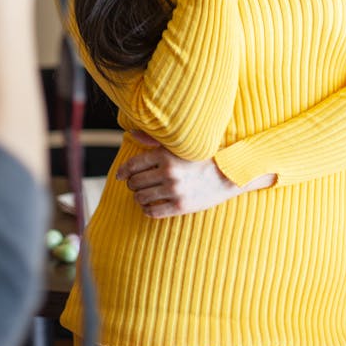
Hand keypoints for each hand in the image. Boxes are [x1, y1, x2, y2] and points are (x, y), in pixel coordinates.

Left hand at [116, 131, 274, 218]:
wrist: (226, 174)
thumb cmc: (200, 157)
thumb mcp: (177, 145)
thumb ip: (152, 140)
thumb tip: (130, 133)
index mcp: (165, 155)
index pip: (133, 165)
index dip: (123, 171)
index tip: (119, 175)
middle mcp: (168, 172)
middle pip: (135, 182)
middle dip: (132, 184)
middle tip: (136, 184)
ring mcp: (174, 190)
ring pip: (141, 198)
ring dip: (138, 197)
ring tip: (142, 195)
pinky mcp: (180, 206)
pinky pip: (153, 211)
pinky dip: (146, 210)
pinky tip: (149, 206)